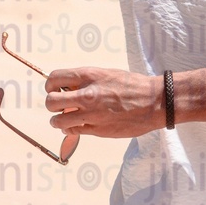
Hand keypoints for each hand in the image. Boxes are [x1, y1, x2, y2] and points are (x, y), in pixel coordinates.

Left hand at [44, 67, 163, 138]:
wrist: (154, 102)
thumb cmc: (131, 85)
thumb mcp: (106, 73)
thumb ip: (85, 80)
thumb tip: (66, 88)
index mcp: (88, 76)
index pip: (53, 78)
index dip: (51, 85)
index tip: (56, 89)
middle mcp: (87, 94)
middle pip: (51, 101)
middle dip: (52, 104)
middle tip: (60, 105)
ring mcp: (91, 114)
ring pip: (57, 120)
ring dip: (58, 120)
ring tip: (65, 118)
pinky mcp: (97, 130)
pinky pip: (72, 131)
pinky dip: (70, 129)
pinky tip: (77, 125)